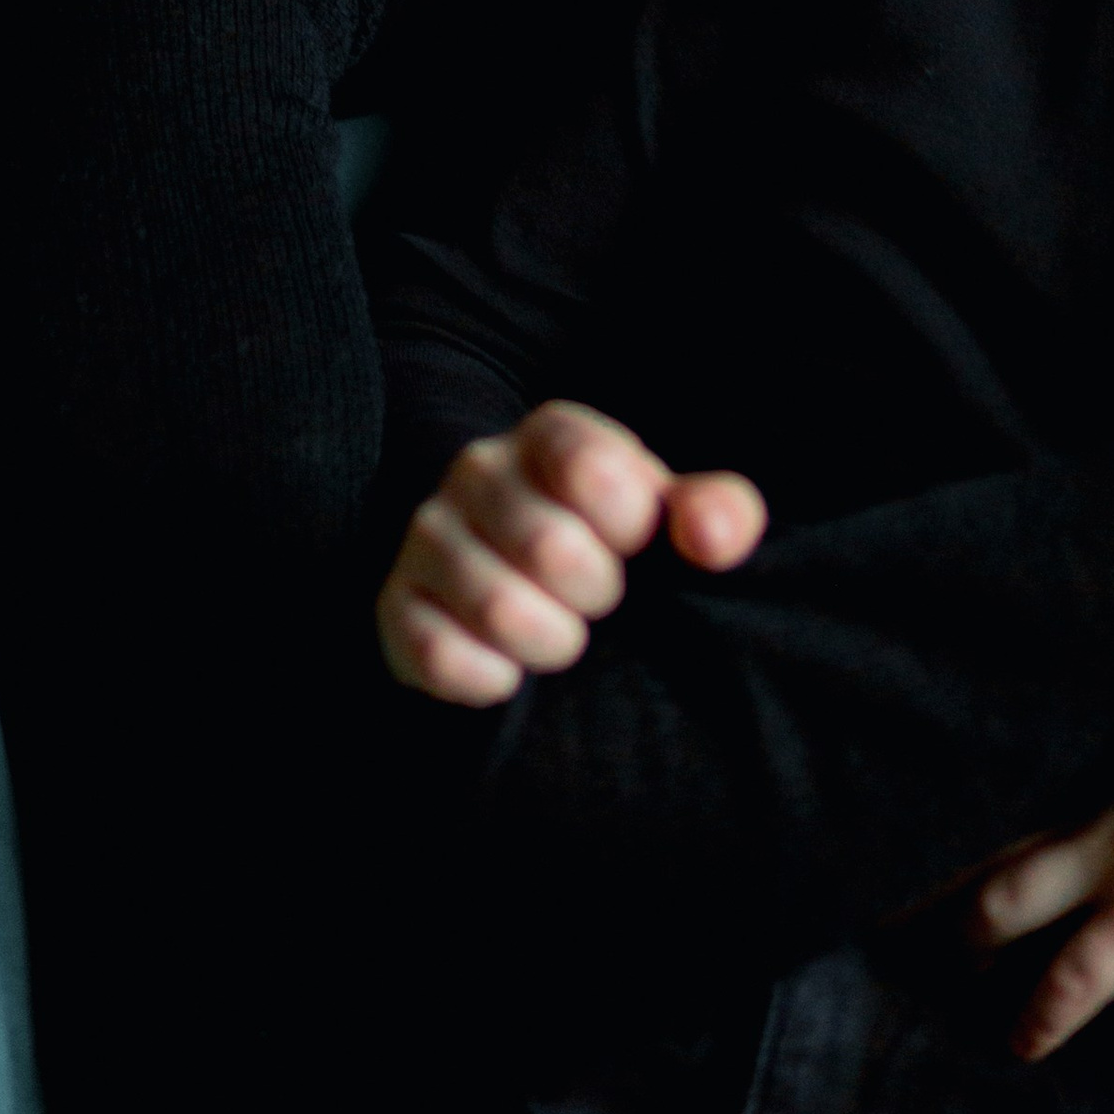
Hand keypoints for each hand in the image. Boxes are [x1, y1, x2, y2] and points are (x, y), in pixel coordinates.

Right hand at [377, 401, 768, 705]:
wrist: (530, 589)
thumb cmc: (618, 546)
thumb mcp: (677, 520)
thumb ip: (719, 512)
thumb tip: (711, 539)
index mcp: (552, 434)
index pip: (594, 470)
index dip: (631, 529)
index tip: (636, 546)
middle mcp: (479, 470)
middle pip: (549, 547)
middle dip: (597, 596)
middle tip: (601, 602)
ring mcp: (428, 535)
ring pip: (495, 607)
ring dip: (550, 642)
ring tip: (562, 637)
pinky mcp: (394, 604)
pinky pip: (437, 655)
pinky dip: (489, 679)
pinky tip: (510, 670)